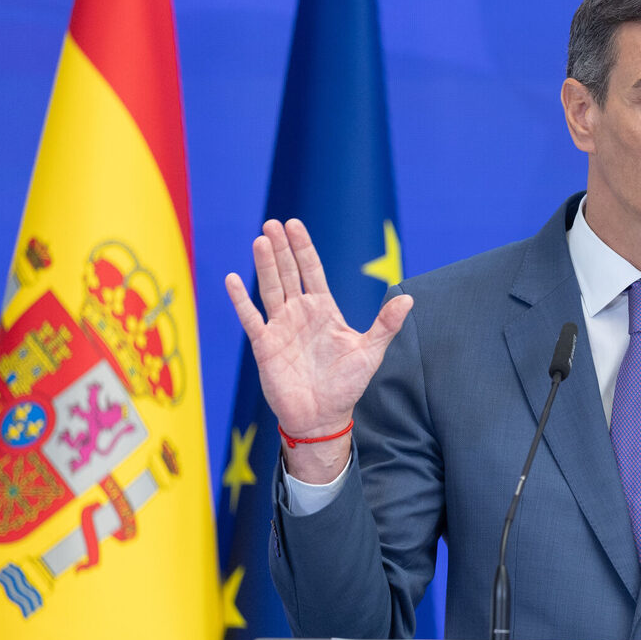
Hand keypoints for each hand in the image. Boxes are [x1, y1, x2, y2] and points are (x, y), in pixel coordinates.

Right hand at [224, 218, 411, 480]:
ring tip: (260, 239)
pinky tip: (232, 279)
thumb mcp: (371, 352)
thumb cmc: (346, 384)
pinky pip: (251, 318)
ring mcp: (280, 327)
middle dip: (281, 248)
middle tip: (272, 223)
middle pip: (288, 273)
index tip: (295, 225)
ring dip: (265, 265)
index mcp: (324, 310)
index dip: (304, 248)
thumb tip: (408, 298)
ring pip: (270, 288)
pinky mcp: (265, 345)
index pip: (312, 271)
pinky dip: (241, 300)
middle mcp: (300, 313)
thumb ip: (386, 324)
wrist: (323, 416)